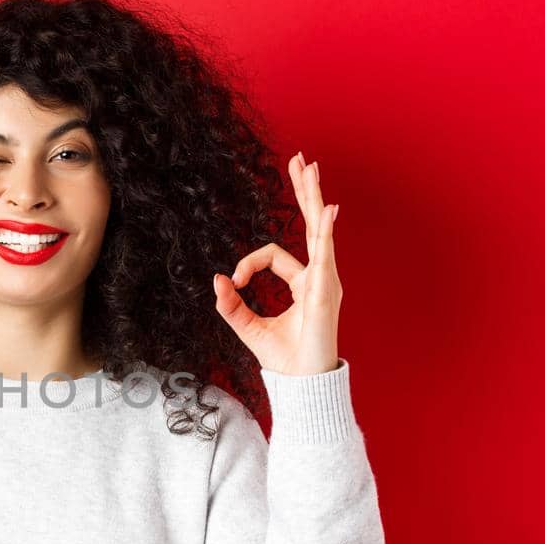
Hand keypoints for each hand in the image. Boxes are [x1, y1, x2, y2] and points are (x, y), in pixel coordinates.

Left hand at [210, 151, 342, 375]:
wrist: (302, 383)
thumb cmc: (284, 358)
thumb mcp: (248, 327)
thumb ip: (231, 306)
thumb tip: (216, 281)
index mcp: (304, 283)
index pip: (274, 255)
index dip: (247, 264)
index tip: (233, 281)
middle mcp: (319, 276)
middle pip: (310, 224)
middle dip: (305, 192)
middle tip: (302, 160)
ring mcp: (326, 281)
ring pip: (318, 228)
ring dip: (313, 196)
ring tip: (310, 167)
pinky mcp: (326, 290)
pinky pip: (324, 253)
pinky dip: (324, 230)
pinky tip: (328, 208)